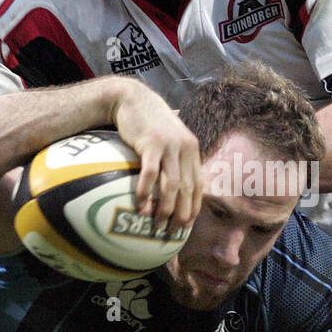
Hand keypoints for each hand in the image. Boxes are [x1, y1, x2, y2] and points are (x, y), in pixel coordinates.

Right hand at [111, 82, 201, 231]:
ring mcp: (169, 146)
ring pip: (172, 185)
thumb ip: (174, 159)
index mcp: (192, 151)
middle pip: (187, 189)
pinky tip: (140, 206)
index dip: (194, 208)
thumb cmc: (148, 123)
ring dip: (165, 209)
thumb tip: (172, 188)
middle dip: (182, 215)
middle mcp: (185, 149)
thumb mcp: (169, 140)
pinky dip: (146, 192)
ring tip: (156, 225)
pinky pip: (150, 174)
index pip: (198, 186)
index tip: (186, 226)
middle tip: (172, 233)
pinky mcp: (152, 144)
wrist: (132, 98)